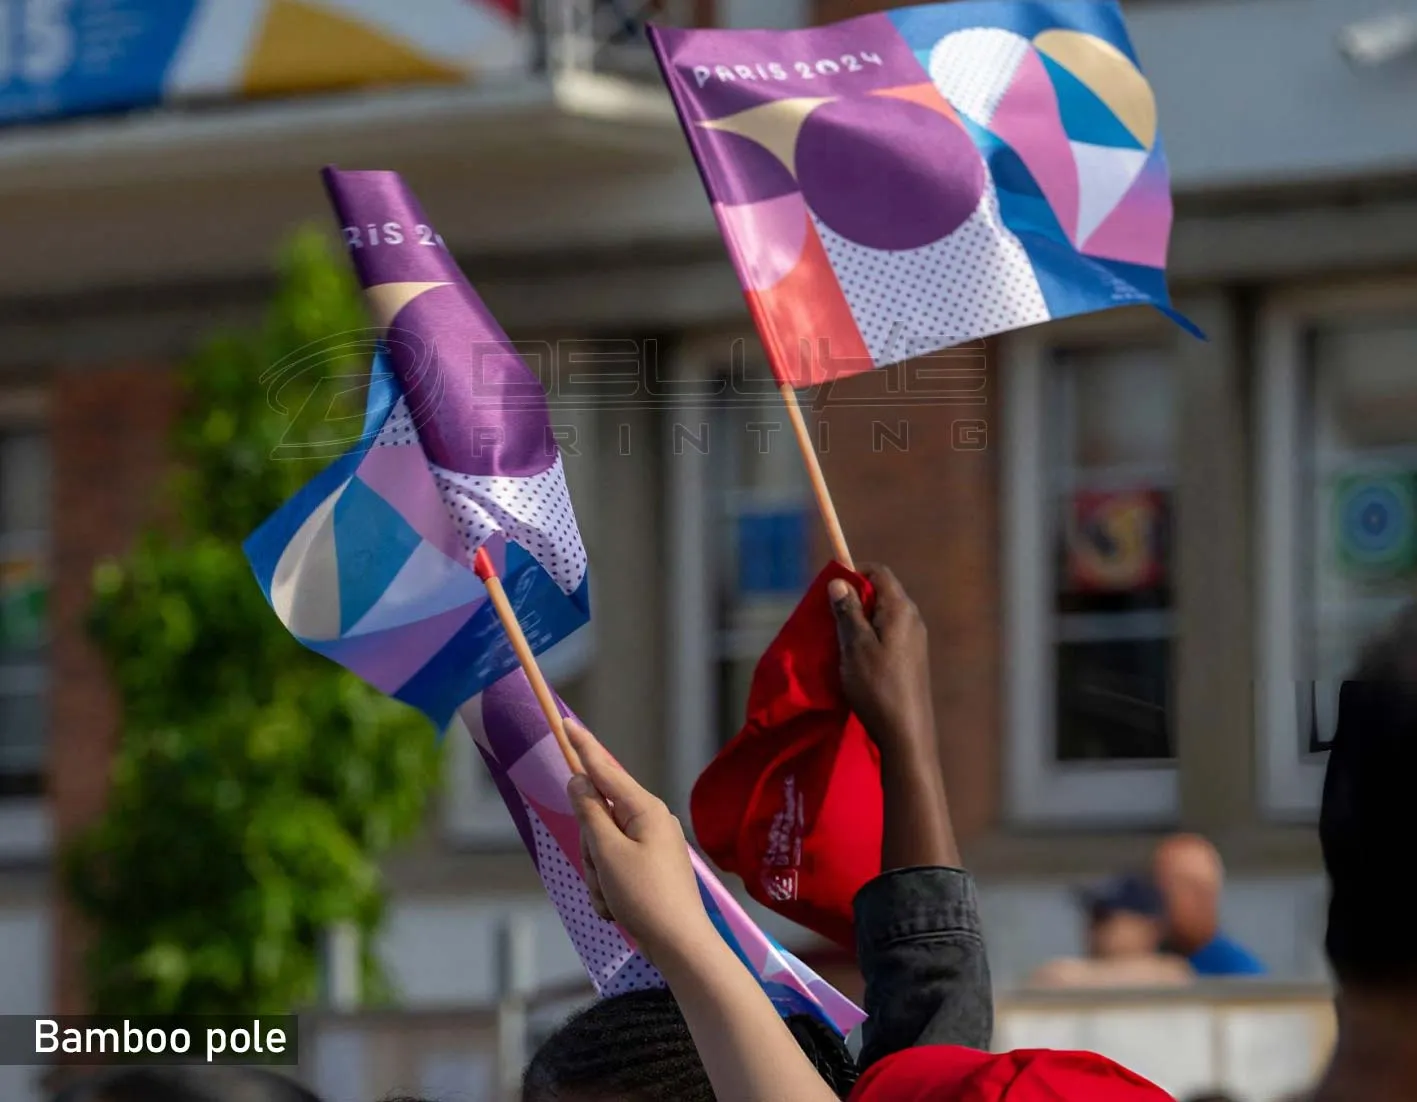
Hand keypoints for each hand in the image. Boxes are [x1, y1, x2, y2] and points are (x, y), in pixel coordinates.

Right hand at [565, 720, 714, 962]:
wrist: (680, 945)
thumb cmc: (646, 896)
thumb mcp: (609, 853)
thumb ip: (590, 814)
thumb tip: (580, 780)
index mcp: (645, 809)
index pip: (605, 770)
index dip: (583, 748)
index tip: (567, 723)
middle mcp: (651, 821)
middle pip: (598, 818)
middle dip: (590, 850)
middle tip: (602, 876)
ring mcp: (652, 845)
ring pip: (602, 848)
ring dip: (597, 876)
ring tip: (612, 899)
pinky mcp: (650, 868)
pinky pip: (614, 868)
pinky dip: (608, 889)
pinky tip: (617, 910)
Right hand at [828, 564, 934, 757]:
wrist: (905, 732)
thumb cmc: (877, 686)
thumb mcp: (855, 646)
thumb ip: (848, 611)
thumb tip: (839, 581)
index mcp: (900, 609)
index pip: (879, 572)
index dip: (853, 572)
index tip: (830, 589)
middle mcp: (912, 618)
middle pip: (881, 592)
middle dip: (853, 598)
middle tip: (830, 618)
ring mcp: (914, 639)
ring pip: (882, 615)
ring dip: (859, 620)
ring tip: (839, 641)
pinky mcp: (912, 657)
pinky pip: (888, 633)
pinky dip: (869, 636)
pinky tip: (855, 658)